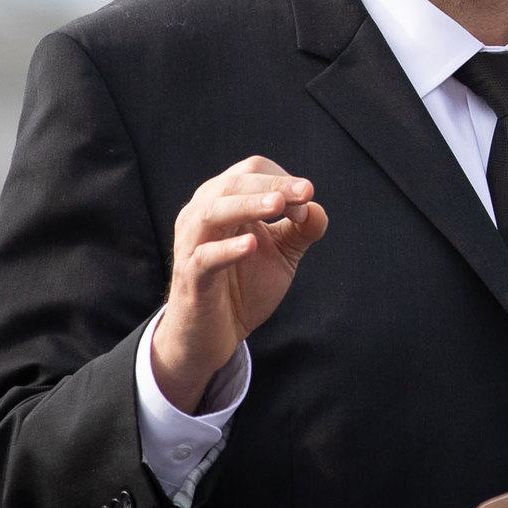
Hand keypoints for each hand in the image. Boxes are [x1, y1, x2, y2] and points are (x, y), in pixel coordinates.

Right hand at [151, 155, 328, 412]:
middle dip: (273, 185)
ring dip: (248, 205)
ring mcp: (192, 245)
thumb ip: (302, 230)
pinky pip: (204, 257)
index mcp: (224, 202)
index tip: (307, 202)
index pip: (252, 171)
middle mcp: (202, 215)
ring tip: (278, 206)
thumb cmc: (244, 287)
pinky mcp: (190, 277)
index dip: (283, 180)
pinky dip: (227, 249)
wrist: (213, 335)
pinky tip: (251, 245)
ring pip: (213, 212)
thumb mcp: (282, 254)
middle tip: (306, 193)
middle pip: (234, 184)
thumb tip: (316, 208)